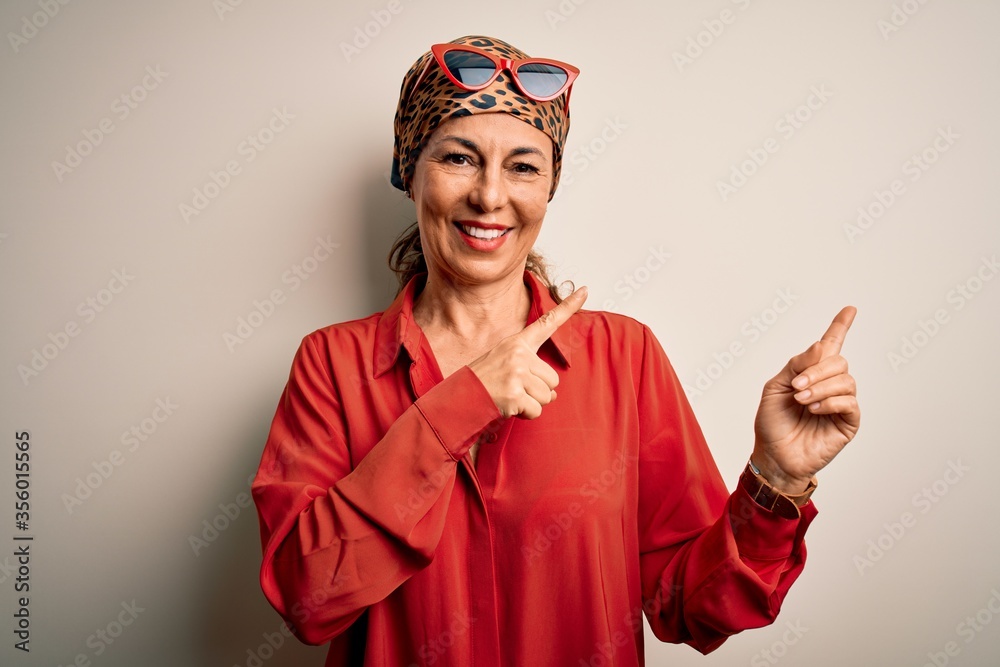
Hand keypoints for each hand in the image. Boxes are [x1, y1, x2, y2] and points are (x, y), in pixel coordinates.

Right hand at [468, 286, 587, 418]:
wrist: (459, 397)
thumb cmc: (484, 381)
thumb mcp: (504, 364)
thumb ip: (531, 372)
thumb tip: (553, 395)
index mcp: (517, 343)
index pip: (546, 322)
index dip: (568, 306)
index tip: (585, 290)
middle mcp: (519, 354)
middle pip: (553, 379)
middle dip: (538, 391)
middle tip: (515, 389)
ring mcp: (517, 372)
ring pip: (546, 396)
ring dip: (532, 403)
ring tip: (510, 397)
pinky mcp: (515, 393)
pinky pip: (536, 410)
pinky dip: (525, 415)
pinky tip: (509, 407)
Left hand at [751, 306, 859, 493]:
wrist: (774, 455)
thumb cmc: (772, 423)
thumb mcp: (775, 387)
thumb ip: (797, 364)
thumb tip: (821, 346)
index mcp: (811, 373)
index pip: (831, 345)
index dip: (840, 326)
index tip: (850, 309)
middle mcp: (830, 384)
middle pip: (839, 360)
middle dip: (817, 370)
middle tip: (797, 386)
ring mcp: (841, 403)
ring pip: (845, 380)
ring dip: (821, 387)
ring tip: (802, 400)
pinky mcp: (848, 422)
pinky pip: (849, 402)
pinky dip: (830, 401)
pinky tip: (814, 409)